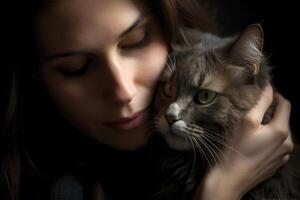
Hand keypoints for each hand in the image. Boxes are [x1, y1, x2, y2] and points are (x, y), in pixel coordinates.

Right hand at [193, 83, 293, 199]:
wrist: (229, 180)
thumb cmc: (235, 150)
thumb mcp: (246, 121)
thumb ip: (261, 103)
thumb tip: (269, 87)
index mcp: (281, 131)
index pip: (285, 105)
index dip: (276, 95)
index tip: (264, 92)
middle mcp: (287, 144)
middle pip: (283, 119)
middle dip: (272, 111)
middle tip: (254, 110)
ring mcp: (282, 156)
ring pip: (280, 133)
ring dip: (270, 126)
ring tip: (253, 127)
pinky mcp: (275, 164)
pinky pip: (276, 146)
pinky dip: (268, 139)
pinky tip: (254, 142)